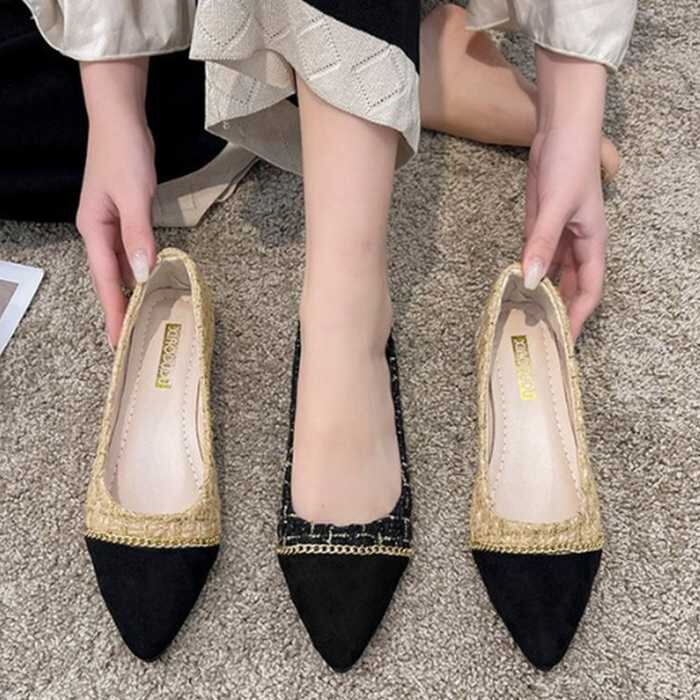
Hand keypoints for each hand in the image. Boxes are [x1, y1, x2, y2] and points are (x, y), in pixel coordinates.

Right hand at [75, 59, 155, 348]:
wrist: (121, 121)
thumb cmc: (124, 155)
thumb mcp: (134, 196)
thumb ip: (138, 235)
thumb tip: (142, 274)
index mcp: (94, 229)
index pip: (105, 279)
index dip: (112, 309)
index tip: (117, 339)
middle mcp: (98, 231)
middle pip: (108, 277)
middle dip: (117, 308)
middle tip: (127, 339)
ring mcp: (110, 224)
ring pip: (119, 267)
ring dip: (127, 291)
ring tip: (137, 319)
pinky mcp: (124, 217)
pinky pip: (129, 252)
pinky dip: (137, 270)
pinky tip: (146, 281)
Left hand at [522, 48, 607, 339]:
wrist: (559, 129)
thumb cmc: (569, 163)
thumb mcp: (555, 206)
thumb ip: (542, 243)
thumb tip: (530, 281)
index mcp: (592, 243)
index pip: (589, 290)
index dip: (579, 316)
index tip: (564, 341)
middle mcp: (577, 244)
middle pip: (570, 287)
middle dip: (558, 311)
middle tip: (538, 336)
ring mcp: (557, 236)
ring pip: (551, 275)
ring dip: (540, 295)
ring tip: (523, 318)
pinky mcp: (539, 226)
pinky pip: (535, 258)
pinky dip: (526, 273)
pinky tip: (513, 288)